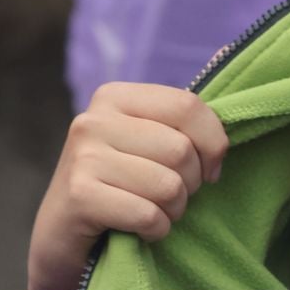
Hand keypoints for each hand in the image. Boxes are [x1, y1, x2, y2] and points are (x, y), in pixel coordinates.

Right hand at [27, 83, 228, 289]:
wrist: (62, 240)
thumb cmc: (120, 186)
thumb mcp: (150, 140)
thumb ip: (184, 109)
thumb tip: (227, 50)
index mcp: (115, 96)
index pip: (189, 107)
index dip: (213, 144)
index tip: (210, 169)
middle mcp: (93, 119)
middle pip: (182, 150)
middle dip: (191, 184)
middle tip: (172, 197)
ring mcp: (82, 156)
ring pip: (168, 185)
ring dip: (174, 210)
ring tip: (154, 212)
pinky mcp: (79, 195)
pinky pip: (148, 215)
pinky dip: (156, 230)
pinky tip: (139, 231)